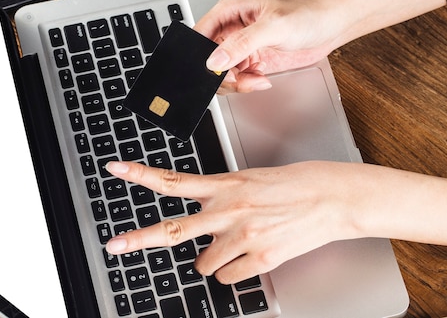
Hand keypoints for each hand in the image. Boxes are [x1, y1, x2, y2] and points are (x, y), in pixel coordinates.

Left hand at [104, 160, 364, 283]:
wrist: (332, 198)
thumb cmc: (293, 184)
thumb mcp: (249, 179)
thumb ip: (221, 196)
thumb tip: (204, 219)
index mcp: (224, 185)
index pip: (172, 180)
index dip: (140, 175)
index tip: (116, 169)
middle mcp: (227, 211)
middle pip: (172, 230)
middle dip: (138, 239)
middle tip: (114, 245)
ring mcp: (242, 237)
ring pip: (202, 265)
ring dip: (211, 261)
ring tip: (232, 247)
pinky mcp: (261, 259)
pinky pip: (229, 279)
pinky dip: (233, 273)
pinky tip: (249, 257)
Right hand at [194, 0, 342, 93]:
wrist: (330, 26)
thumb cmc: (307, 14)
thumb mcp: (273, 27)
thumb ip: (242, 43)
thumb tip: (216, 60)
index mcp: (228, 12)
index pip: (199, 36)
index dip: (203, 56)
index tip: (217, 70)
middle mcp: (230, 29)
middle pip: (208, 60)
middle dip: (222, 74)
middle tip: (240, 78)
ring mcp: (240, 46)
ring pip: (221, 73)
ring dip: (236, 82)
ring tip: (256, 78)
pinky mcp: (250, 60)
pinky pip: (236, 79)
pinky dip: (246, 85)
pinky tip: (261, 78)